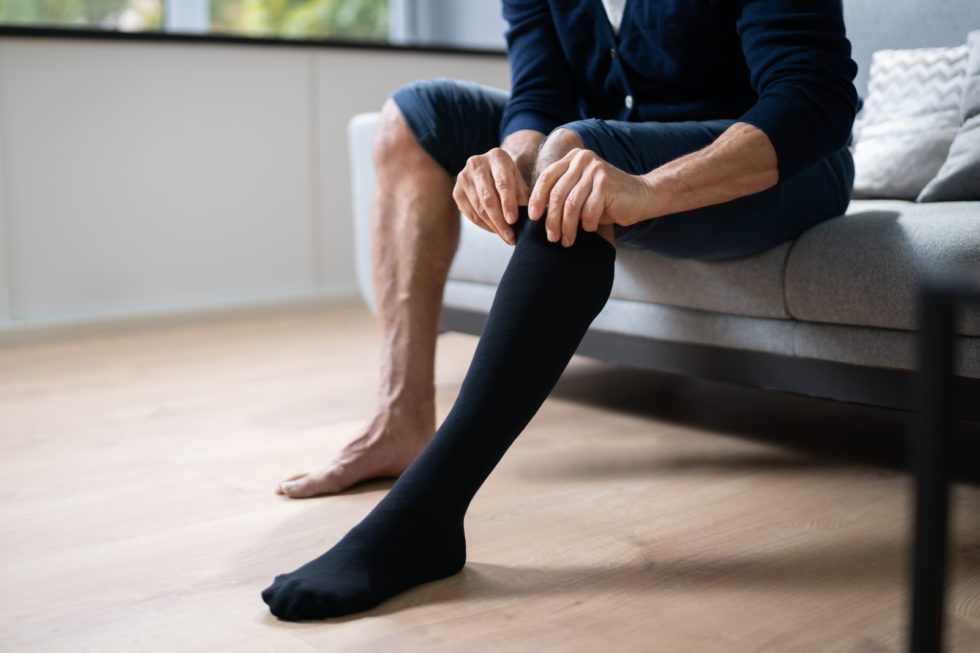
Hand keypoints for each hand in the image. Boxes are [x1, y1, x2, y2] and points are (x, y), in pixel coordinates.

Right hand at [452, 148, 530, 245]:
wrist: (489, 171)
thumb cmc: (509, 178)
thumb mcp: (520, 181)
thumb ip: (524, 197)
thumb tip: (534, 218)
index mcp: (497, 157)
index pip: (503, 183)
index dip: (508, 203)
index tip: (514, 221)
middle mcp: (477, 163)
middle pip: (488, 198)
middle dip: (500, 221)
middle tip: (511, 237)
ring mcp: (463, 177)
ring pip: (478, 208)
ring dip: (493, 226)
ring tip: (506, 237)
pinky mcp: (456, 191)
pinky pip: (469, 214)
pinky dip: (484, 225)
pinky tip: (495, 230)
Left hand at [528, 148, 658, 246]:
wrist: (642, 196)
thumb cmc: (606, 199)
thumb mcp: (580, 192)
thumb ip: (562, 195)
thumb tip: (536, 214)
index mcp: (572, 158)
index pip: (546, 177)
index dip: (537, 199)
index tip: (533, 218)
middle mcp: (582, 159)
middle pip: (557, 194)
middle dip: (551, 220)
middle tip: (551, 237)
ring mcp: (594, 169)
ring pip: (571, 205)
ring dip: (567, 227)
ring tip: (566, 241)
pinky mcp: (605, 183)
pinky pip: (588, 211)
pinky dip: (587, 224)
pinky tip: (590, 228)